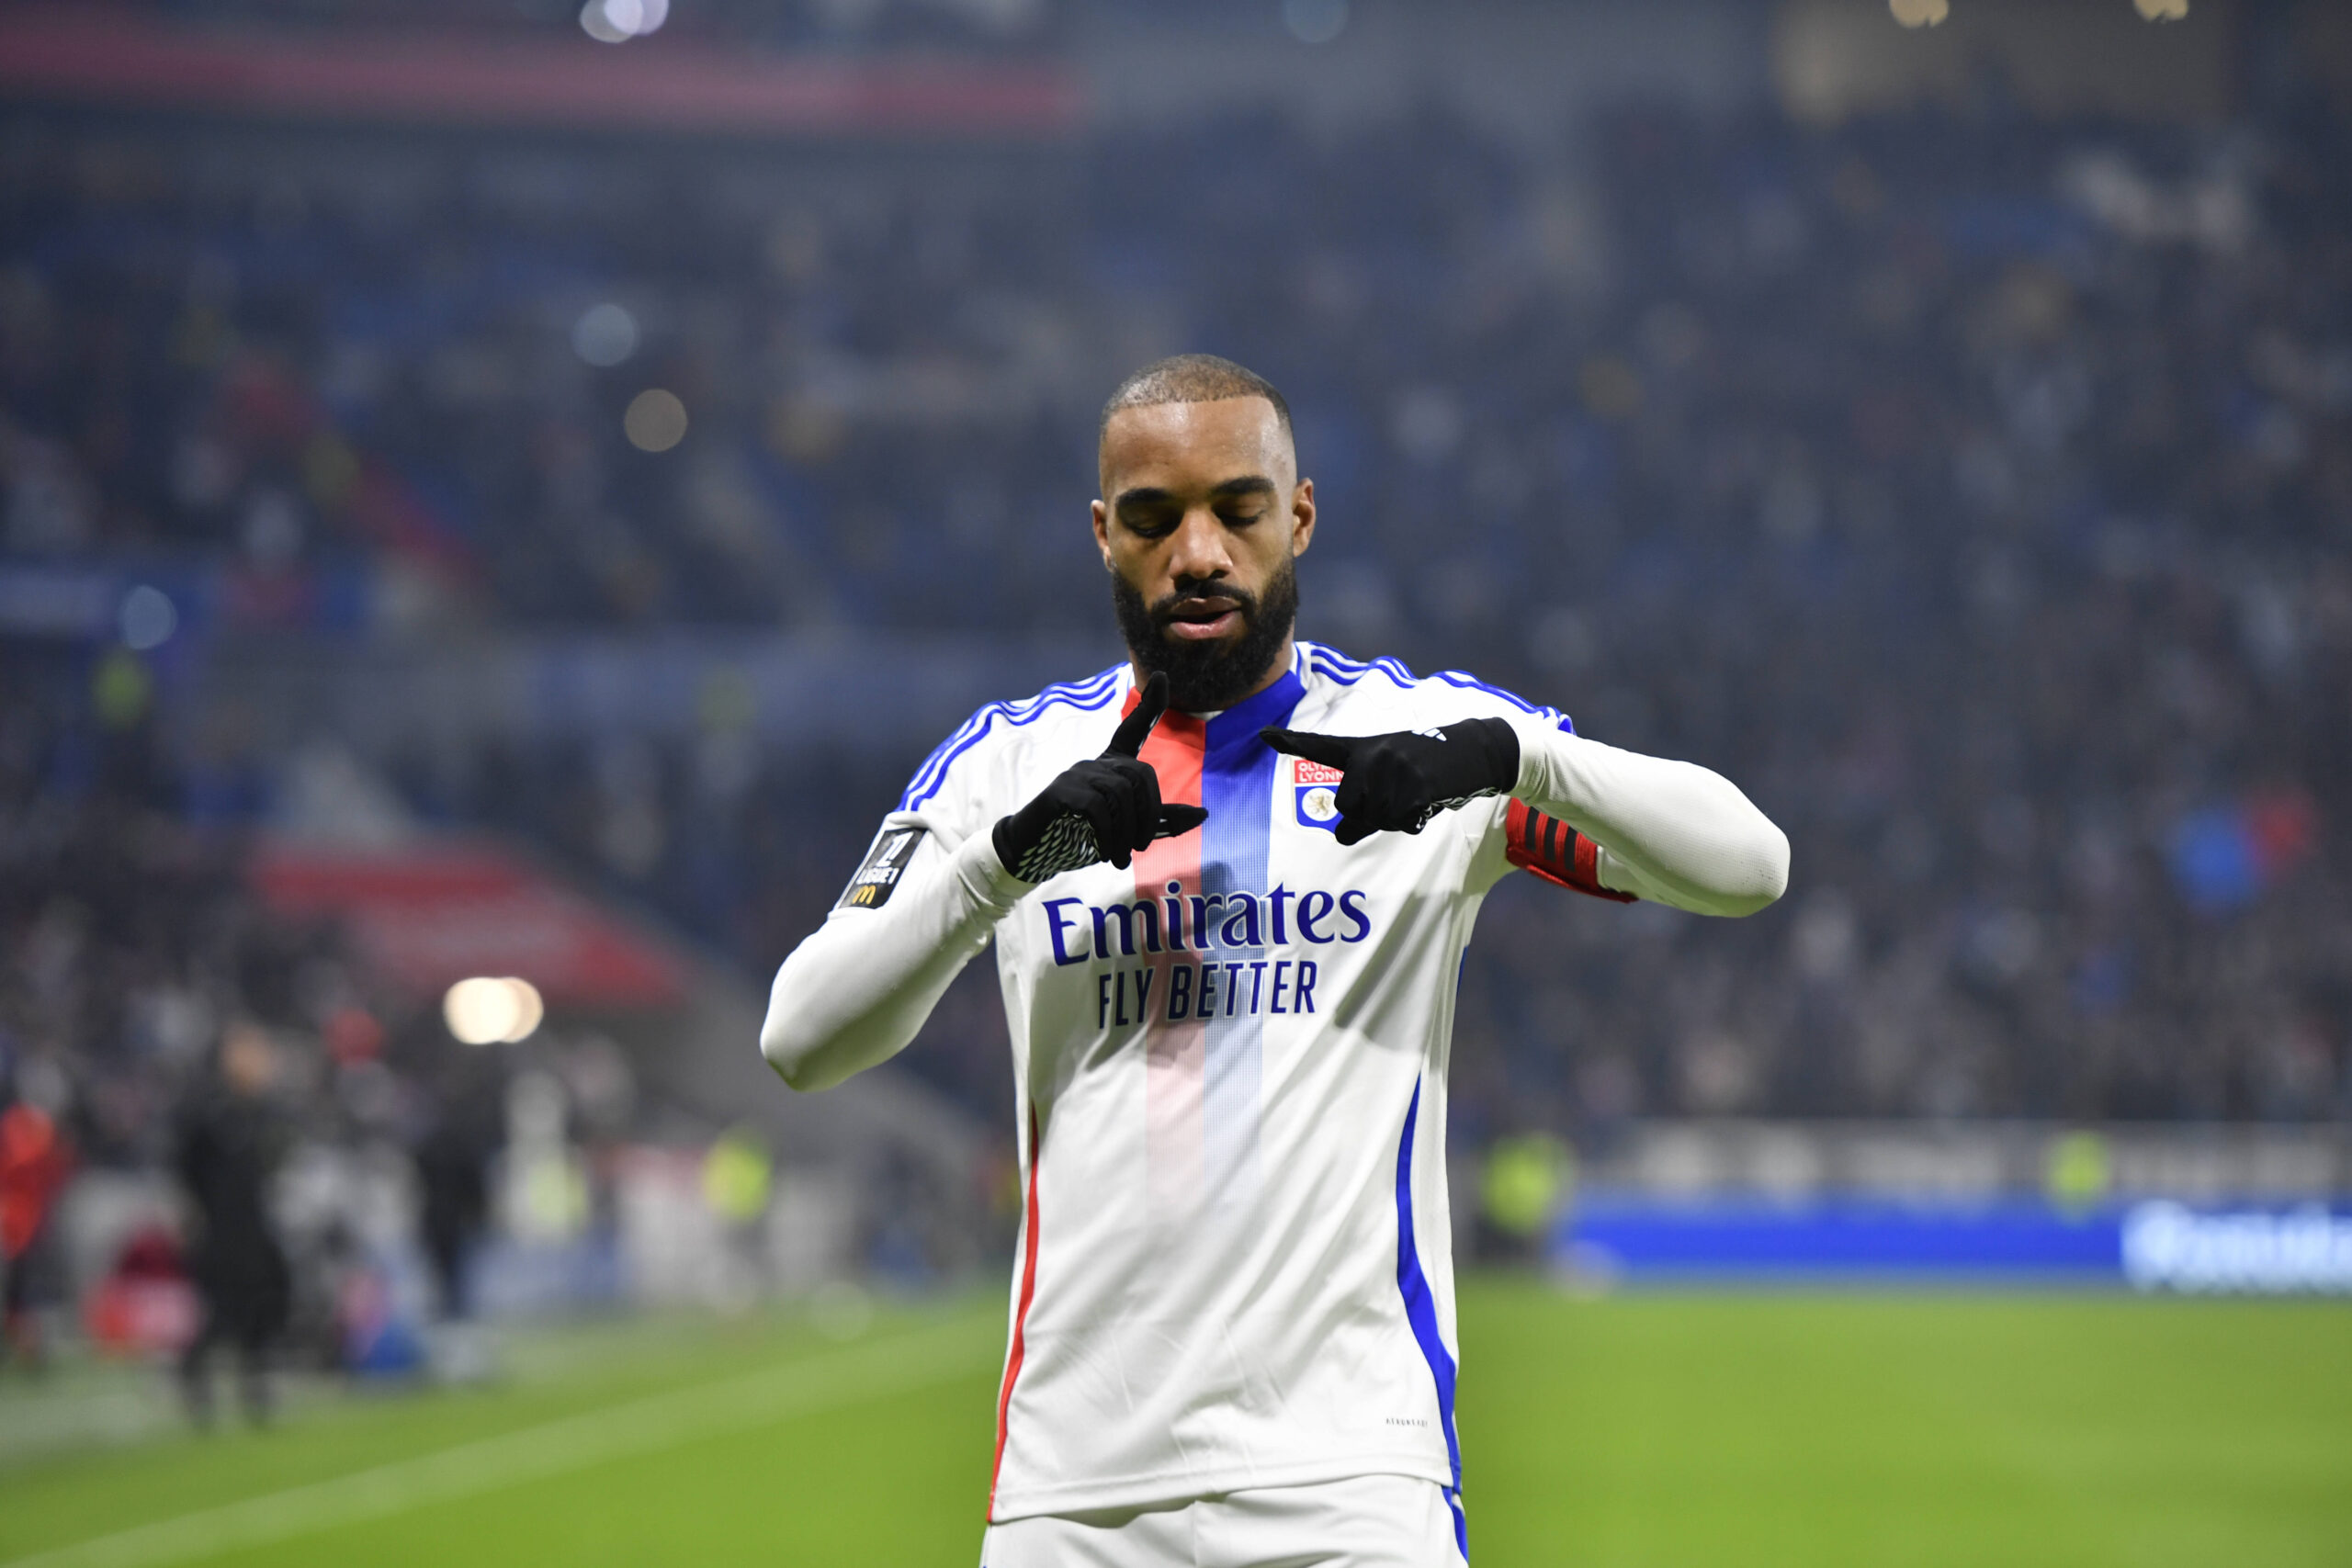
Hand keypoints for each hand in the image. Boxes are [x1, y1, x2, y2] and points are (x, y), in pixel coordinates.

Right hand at [993, 671, 1209, 880]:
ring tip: (1122, 858)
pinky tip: (1106, 853)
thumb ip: (1162, 821)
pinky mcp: (1061, 791)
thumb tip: (1204, 813)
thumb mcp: (1128, 829)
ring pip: (1120, 793)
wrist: (1034, 851)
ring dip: (1127, 832)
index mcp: (1112, 767)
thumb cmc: (1082, 835)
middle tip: (1141, 847)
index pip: (1133, 729)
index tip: (1159, 675)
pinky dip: (1108, 834)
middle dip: (1149, 814)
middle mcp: (1096, 764)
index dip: (1150, 704)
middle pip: (1140, 774)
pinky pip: (1096, 807)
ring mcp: (1077, 774)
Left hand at [1260, 718, 1518, 845]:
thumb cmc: (1425, 766)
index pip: (1322, 746)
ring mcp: (1393, 770)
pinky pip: (1398, 823)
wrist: (1471, 751)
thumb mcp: (1390, 772)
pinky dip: (1412, 822)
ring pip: (1373, 819)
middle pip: (1346, 807)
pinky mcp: (1414, 788)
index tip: (1263, 734)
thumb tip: (1340, 837)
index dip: (1290, 742)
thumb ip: (1361, 802)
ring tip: (1413, 795)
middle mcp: (1372, 756)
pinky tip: (1427, 801)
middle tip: (1396, 797)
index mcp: (1362, 748)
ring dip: (1393, 819)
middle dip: (1367, 815)